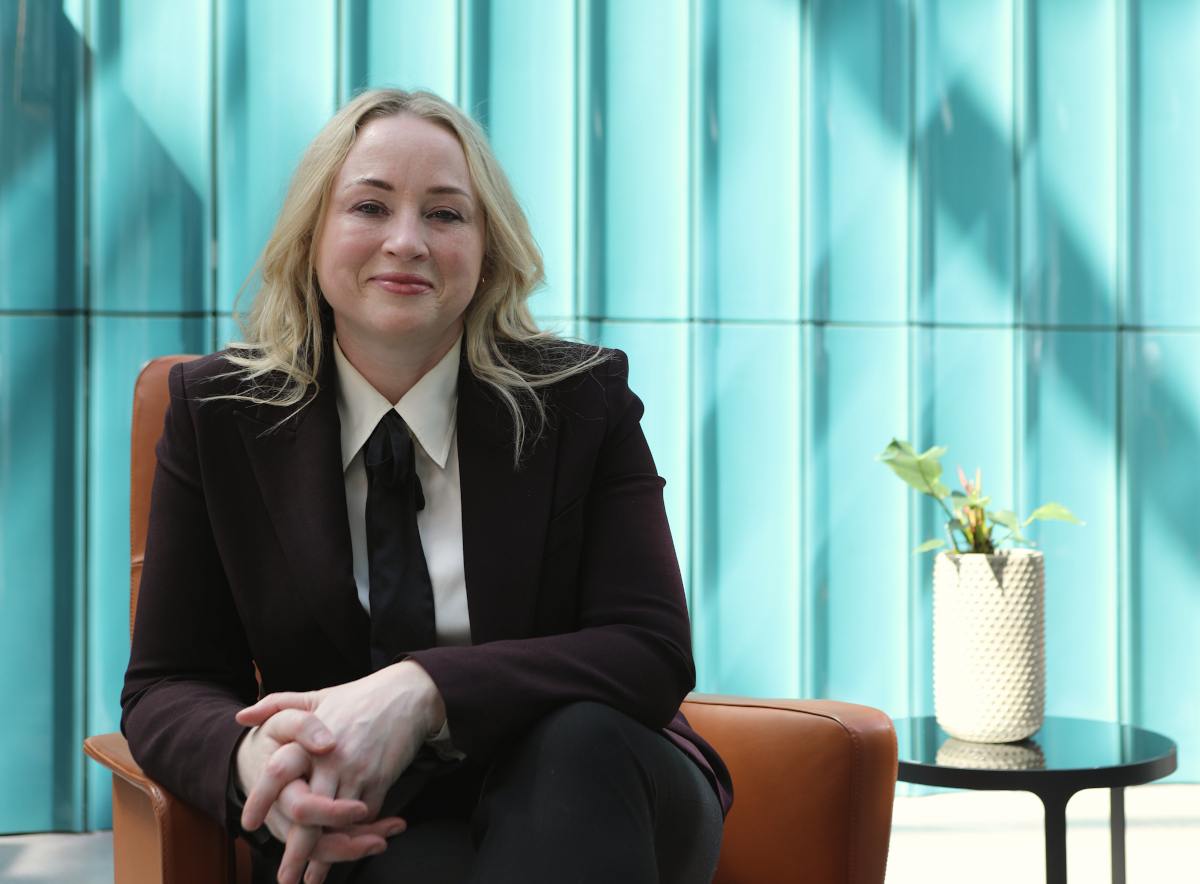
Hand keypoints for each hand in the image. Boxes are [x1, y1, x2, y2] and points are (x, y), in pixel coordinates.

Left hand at [237, 661, 446, 882]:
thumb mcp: (317, 696)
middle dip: (297, 850)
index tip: (249, 825)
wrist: (408, 694)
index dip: (261, 801)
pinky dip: (356, 835)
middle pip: (308, 813)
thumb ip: (277, 705)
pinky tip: (347, 849)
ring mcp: (357, 772)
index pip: (278, 773)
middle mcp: (331, 759)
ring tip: (313, 877)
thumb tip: (240, 716)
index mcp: (309, 739)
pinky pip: (365, 817)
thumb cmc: (359, 696)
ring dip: (328, 853)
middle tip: (286, 877)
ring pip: (337, 823)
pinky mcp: (381, 780)